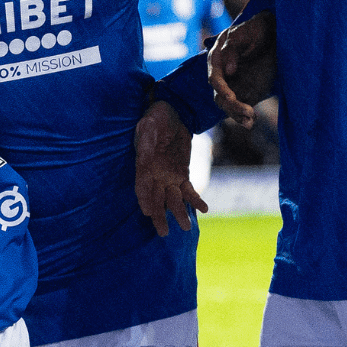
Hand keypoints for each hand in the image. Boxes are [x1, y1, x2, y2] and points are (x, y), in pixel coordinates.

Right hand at [135, 100, 207, 237]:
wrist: (171, 113)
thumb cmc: (155, 118)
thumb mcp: (148, 127)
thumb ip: (146, 143)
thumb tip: (143, 159)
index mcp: (143, 166)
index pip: (142, 186)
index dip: (145, 199)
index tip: (147, 212)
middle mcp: (155, 176)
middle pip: (156, 199)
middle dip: (159, 216)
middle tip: (164, 232)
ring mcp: (169, 177)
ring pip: (173, 199)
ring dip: (179, 213)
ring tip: (187, 227)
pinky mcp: (182, 174)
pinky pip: (189, 191)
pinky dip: (195, 200)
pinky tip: (204, 209)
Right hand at [208, 10, 275, 128]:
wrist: (271, 32)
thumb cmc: (254, 29)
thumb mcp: (243, 33)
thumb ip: (233, 48)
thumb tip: (228, 71)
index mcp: (217, 59)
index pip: (214, 78)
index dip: (221, 89)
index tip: (230, 97)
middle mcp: (223, 74)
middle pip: (220, 96)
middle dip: (232, 106)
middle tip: (248, 111)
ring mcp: (233, 84)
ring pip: (229, 105)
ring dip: (237, 115)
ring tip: (251, 121)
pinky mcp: (245, 91)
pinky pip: (241, 106)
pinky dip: (244, 116)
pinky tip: (252, 122)